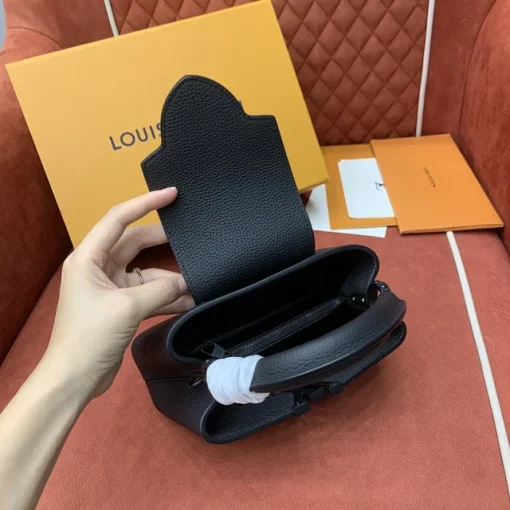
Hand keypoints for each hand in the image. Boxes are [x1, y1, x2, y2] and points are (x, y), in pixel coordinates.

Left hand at [44, 188, 193, 398]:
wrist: (75, 378)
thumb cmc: (90, 336)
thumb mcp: (128, 307)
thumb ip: (162, 290)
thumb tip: (188, 283)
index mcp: (89, 258)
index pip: (119, 219)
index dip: (145, 202)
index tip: (171, 194)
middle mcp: (98, 267)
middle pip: (136, 244)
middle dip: (164, 242)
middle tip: (191, 237)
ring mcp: (111, 287)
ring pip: (147, 271)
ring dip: (170, 278)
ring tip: (197, 280)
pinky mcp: (121, 305)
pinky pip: (149, 292)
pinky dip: (167, 296)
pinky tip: (189, 301)